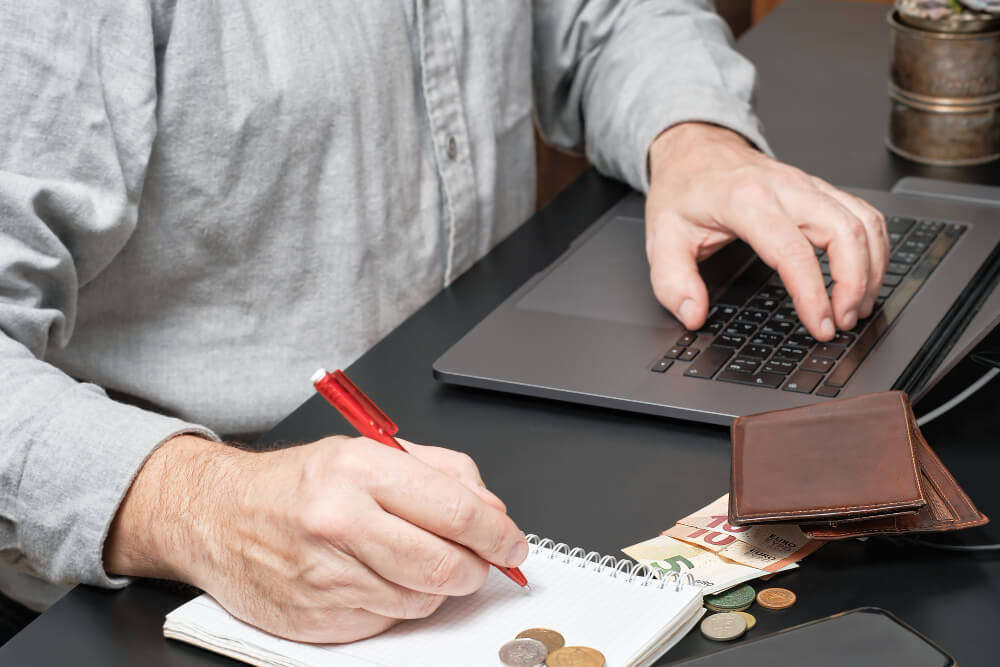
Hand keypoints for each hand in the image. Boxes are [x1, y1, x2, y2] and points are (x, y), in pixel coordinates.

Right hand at [104, 434, 527, 642]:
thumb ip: (441, 474)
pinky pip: (388, 622)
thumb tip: (492, 511)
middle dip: (477, 569)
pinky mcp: (317, 618)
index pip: (457, 512)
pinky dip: (399, 604)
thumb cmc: (297, 483)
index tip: (512, 543)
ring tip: (414, 560)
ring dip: (436, 587)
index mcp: (360, 471)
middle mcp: (341, 523)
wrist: (217, 516)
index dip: (498, 534)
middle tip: (480, 562)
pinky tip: (379, 578)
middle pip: (445, 566)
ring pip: (422, 600)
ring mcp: (327, 577)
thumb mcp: (369, 451)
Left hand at [645, 122, 887, 340]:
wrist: (694, 148)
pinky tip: (865, 276)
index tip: (819, 324)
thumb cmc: (683, 190)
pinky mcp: (820, 189)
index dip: (812, 293)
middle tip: (842, 322)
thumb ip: (672, 282)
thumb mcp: (662, 237)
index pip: (793, 251)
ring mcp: (808, 185)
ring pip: (863, 222)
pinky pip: (863, 214)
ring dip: (871, 269)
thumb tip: (693, 315)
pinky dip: (874, 248)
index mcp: (747, 200)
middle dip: (854, 283)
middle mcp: (786, 188)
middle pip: (845, 232)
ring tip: (856, 307)